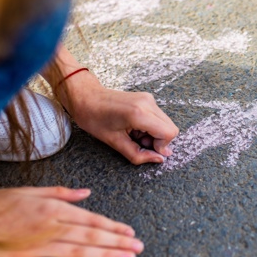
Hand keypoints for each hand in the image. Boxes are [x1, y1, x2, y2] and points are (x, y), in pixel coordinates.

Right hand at [0, 187, 142, 256]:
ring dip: (105, 255)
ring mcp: (39, 245)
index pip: (90, 219)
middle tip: (137, 247)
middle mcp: (49, 226)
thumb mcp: (28, 190)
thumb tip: (85, 193)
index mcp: (51, 208)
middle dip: (116, 243)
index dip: (112, 227)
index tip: (129, 232)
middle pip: (90, 236)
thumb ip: (60, 192)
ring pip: (80, 252)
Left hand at [59, 72, 178, 163]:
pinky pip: (158, 116)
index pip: (169, 132)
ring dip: (154, 133)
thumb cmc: (95, 119)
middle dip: (159, 140)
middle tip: (139, 143)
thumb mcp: (115, 142)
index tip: (149, 150)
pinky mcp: (146, 98)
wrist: (86, 97)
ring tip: (134, 135)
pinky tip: (134, 127)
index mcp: (139, 114)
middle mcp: (147, 103)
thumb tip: (158, 159)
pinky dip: (151, 126)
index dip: (162, 146)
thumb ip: (138, 154)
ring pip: (165, 122)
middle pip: (170, 127)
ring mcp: (148, 98)